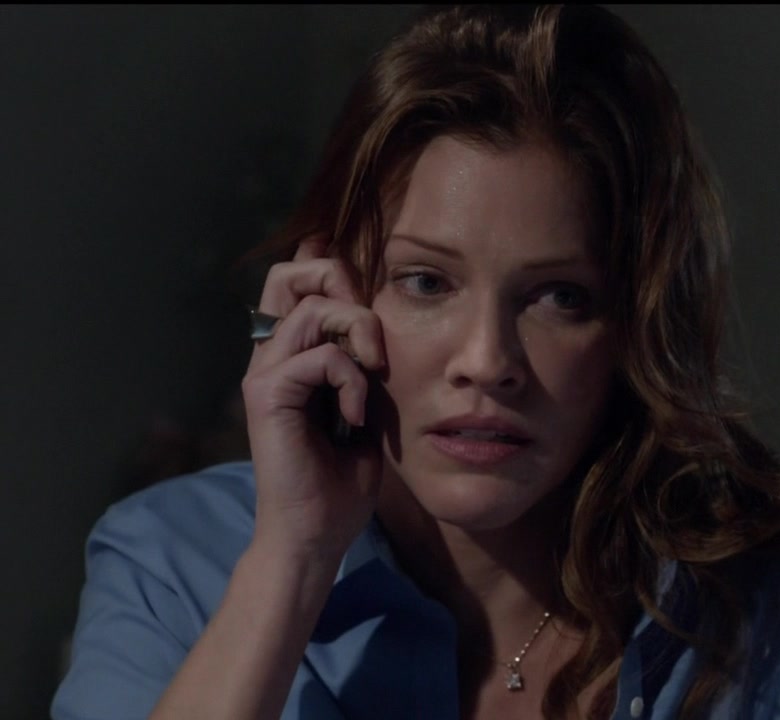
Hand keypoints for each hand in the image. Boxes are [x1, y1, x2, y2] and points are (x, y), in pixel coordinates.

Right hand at [240, 235, 386, 564]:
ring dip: (359, 334)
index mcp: (291, 355)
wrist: (317, 533)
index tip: (367, 302)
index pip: (295, 281)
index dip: (330, 269)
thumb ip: (364, 363)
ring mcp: (264, 374)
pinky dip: (351, 380)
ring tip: (372, 377)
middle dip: (341, 285)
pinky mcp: (267, 396)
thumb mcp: (365, 406)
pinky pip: (319, 356)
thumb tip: (376, 319)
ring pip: (313, 309)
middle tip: (370, 338)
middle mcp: (270, 357)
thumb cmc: (342, 478)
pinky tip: (355, 416)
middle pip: (289, 275)